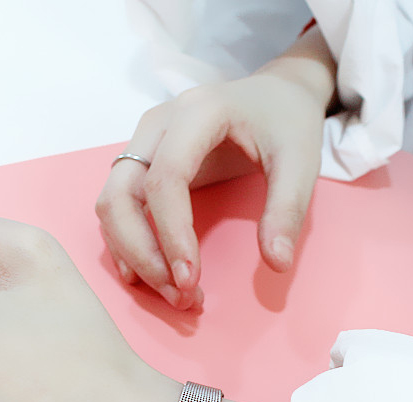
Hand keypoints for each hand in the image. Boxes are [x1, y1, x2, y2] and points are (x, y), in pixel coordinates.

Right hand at [95, 26, 335, 308]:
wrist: (273, 94)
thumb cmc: (285, 121)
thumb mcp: (301, 159)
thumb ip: (288, 209)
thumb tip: (276, 263)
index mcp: (197, 113)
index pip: (165, 178)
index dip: (172, 235)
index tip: (191, 280)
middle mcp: (157, 126)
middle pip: (120, 195)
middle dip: (142, 254)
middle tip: (179, 296)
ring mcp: (142, 145)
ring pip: (110, 206)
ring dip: (133, 256)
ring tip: (172, 293)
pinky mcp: (139, 166)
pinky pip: (118, 211)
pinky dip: (129, 247)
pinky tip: (155, 276)